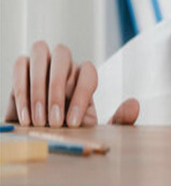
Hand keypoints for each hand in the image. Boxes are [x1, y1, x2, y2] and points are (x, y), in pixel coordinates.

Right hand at [3, 41, 138, 126]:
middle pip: (63, 56)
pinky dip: (22, 90)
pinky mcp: (22, 67)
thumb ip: (119, 119)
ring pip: (41, 53)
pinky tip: (26, 117)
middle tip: (54, 122)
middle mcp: (65, 64)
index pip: (88, 72)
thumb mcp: (95, 128)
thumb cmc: (69, 127)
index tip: (73, 123)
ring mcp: (43, 61)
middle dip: (57, 90)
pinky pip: (20, 65)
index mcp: (84, 75)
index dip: (81, 96)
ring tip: (39, 121)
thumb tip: (134, 104)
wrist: (42, 132)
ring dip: (38, 88)